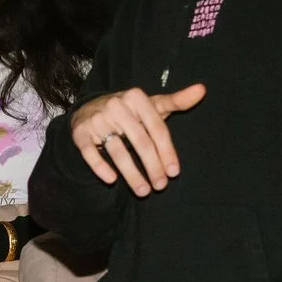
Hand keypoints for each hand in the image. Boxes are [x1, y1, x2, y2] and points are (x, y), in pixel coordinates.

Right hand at [70, 83, 205, 194]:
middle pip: (140, 142)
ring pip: (117, 151)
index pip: (157, 129)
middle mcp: (116, 106)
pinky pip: (90, 154)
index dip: (167, 152)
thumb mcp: (152, 105)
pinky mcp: (80, 133)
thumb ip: (177, 100)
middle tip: (161, 186)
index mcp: (137, 97)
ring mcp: (97, 119)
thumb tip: (201, 90)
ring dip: (132, 175)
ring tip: (143, 191)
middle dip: (152, 167)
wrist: (90, 109)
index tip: (174, 173)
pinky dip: (101, 168)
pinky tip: (112, 180)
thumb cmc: (129, 111)